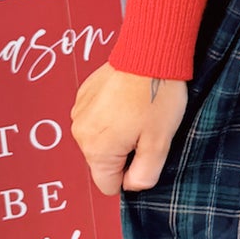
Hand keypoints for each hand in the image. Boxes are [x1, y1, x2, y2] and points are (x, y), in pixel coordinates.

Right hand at [70, 62, 189, 195]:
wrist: (149, 52)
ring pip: (99, 140)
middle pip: (103, 162)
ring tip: (137, 112)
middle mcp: (80, 133)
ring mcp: (79, 113)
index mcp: (97, 150)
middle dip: (124, 153)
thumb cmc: (157, 96)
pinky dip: (110, 115)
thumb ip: (145, 174)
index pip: (108, 186)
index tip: (145, 153)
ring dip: (117, 134)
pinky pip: (95, 119)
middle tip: (145, 129)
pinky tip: (127, 100)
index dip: (130, 175)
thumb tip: (132, 185)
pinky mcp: (83, 96)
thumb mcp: (159, 142)